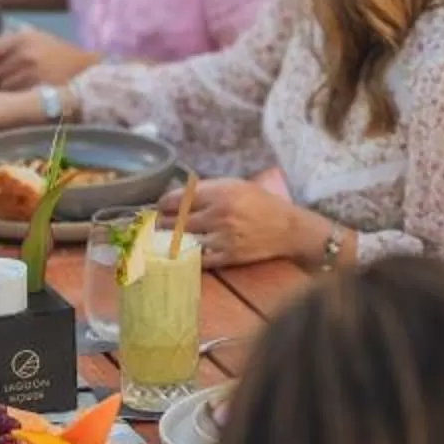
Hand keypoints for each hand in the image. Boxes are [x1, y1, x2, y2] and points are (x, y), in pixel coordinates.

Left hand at [0, 29, 100, 92]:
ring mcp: (30, 72)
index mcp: (24, 37)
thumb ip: (8, 45)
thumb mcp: (37, 40)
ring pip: (2, 84)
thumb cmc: (59, 56)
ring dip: (7, 86)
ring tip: (24, 83)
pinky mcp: (36, 89)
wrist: (86, 73)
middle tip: (13, 75)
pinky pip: (15, 95)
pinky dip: (17, 96)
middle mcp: (25, 53)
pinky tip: (29, 91)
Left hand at [169, 177, 304, 270]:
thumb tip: (180, 194)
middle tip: (156, 225)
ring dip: (171, 241)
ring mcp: (222, 237)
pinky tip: (182, 252)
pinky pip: (199, 258)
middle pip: (176, 221)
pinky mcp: (227, 256)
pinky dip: (188, 255)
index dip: (163, 204)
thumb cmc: (261, 203)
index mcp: (219, 193)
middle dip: (162, 223)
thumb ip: (208, 188)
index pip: (177, 199)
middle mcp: (218, 214)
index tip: (159, 208)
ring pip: (184, 241)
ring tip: (164, 239)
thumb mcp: (236, 185)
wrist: (287, 228)